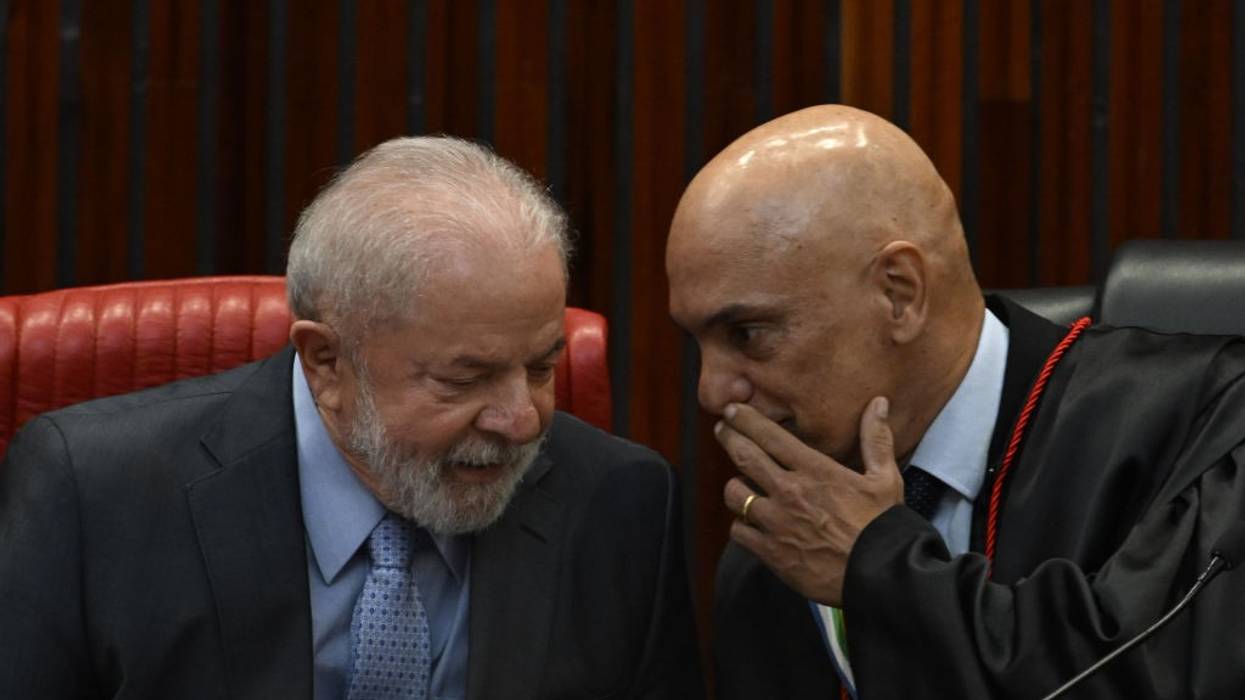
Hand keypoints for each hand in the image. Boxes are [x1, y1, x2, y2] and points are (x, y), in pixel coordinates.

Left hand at [717, 396, 903, 605]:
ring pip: (735, 494)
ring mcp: (777, 522)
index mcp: (815, 471)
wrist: (880, 576)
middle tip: (722, 429)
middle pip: (744, 456)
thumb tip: (878, 403)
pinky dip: (741, 525)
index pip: (770, 435)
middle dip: (728, 437)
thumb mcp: (886, 478)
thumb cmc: (883, 526)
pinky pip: (739, 531)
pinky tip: (749, 523)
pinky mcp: (771, 552)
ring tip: (740, 484)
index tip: (732, 409)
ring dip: (736, 486)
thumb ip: (876, 439)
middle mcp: (790, 492)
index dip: (745, 419)